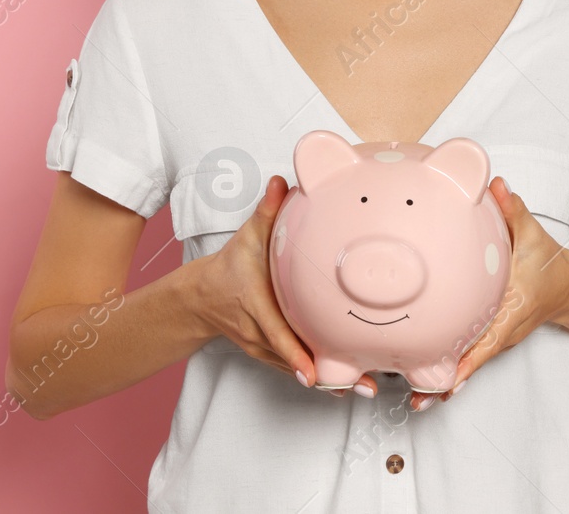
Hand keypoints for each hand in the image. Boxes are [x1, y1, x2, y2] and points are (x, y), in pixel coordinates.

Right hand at [193, 175, 376, 397]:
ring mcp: (266, 349)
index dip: (295, 355)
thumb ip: (266, 211)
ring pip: (299, 370)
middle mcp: (260, 334)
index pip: (277, 334)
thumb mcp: (247, 236)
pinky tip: (352, 383)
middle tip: (363, 384)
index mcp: (256, 306)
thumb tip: (281, 182)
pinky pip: (298, 368)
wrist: (203, 298)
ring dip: (331, 381)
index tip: (314, 373)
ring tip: (365, 386)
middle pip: (295, 360)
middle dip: (327, 375)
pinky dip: (323, 376)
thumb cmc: (231, 266)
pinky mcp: (273, 355)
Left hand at [411, 175, 568, 409]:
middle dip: (445, 380)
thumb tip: (495, 184)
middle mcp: (502, 331)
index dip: (466, 361)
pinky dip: (450, 369)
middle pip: (471, 362)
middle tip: (415, 397)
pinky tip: (426, 381)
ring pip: (467, 364)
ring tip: (415, 400)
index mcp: (511, 309)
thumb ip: (512, 210)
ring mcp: (496, 338)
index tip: (445, 377)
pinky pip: (467, 355)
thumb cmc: (549, 263)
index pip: (487, 340)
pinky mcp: (490, 337)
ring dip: (443, 380)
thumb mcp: (533, 234)